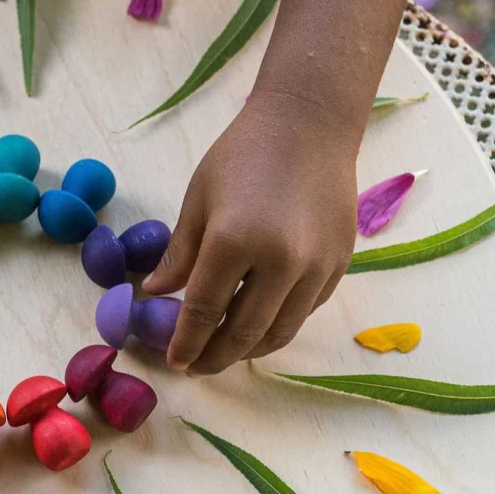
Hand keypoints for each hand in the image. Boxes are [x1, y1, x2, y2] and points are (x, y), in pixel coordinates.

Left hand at [141, 92, 358, 375]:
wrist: (309, 126)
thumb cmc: (243, 155)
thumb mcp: (199, 200)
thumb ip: (180, 254)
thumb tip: (155, 294)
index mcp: (234, 241)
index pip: (205, 311)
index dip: (187, 341)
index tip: (174, 360)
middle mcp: (281, 261)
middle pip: (245, 332)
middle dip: (216, 357)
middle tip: (196, 367)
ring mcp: (316, 267)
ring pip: (281, 331)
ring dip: (250, 349)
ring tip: (226, 352)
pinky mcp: (339, 265)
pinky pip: (305, 310)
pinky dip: (280, 324)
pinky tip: (259, 324)